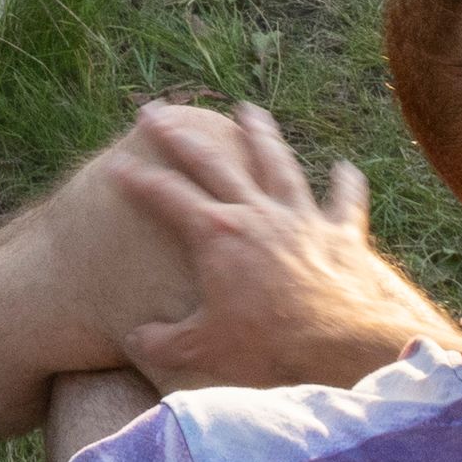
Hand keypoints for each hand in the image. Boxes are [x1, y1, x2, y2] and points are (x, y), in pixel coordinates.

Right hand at [98, 98, 461, 396]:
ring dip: (262, 136)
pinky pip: (343, 201)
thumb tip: (139, 339)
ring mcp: (301, 218)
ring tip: (250, 110)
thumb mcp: (204, 351)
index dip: (138, 180)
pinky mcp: (342, 234)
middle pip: (214, 163)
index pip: (166, 196)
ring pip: (278, 164)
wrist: (342, 344)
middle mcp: (257, 214)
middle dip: (181, 137)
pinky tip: (345, 168)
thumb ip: (166, 343)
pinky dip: (344, 184)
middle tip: (158, 112)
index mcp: (218, 235)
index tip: (116, 165)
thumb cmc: (270, 346)